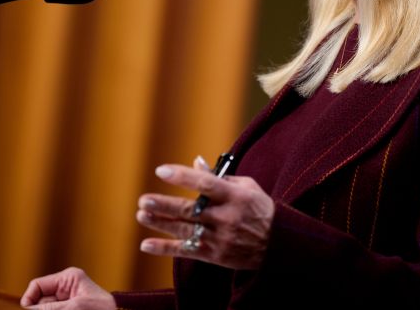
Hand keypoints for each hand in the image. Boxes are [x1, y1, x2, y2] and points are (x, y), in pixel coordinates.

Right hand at [20, 267, 115, 309]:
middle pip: (40, 301)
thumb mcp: (75, 307)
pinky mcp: (69, 308)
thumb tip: (28, 308)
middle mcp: (65, 288)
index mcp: (68, 278)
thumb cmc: (102, 309)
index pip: (38, 285)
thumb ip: (50, 308)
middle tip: (59, 309)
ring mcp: (66, 301)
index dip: (29, 298)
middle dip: (42, 309)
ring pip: (46, 308)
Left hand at [135, 160, 274, 269]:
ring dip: (160, 222)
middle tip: (144, 200)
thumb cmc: (259, 208)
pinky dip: (165, 248)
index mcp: (234, 196)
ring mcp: (220, 238)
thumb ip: (219, 177)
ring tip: (141, 214)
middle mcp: (226, 217)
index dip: (183, 176)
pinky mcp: (215, 255)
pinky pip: (185, 251)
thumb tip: (195, 162)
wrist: (277, 244)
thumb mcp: (246, 187)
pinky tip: (146, 244)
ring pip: (184, 230)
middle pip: (190, 210)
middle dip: (164, 205)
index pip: (206, 183)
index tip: (161, 170)